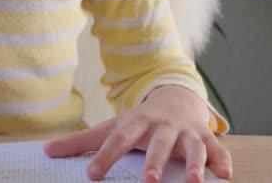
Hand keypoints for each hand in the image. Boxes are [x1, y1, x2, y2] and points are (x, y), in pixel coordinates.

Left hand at [44, 85, 231, 181]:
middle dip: (156, 161)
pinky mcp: (204, 137)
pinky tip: (225, 175)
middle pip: (159, 143)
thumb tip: (46, 151)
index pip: (120, 139)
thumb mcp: (113, 126)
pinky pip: (216, 148)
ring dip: (194, 163)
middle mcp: (163, 126)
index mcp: (137, 123)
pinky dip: (222, 160)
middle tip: (149, 181)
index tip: (93, 174)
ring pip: (193, 147)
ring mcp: (186, 131)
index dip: (107, 156)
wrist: (175, 97)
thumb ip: (82, 141)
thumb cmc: (141, 120)